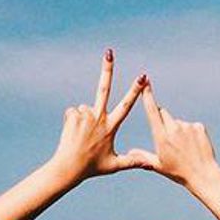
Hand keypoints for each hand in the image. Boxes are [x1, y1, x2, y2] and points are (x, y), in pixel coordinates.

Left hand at [49, 50, 149, 181]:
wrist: (69, 167)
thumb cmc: (92, 167)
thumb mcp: (114, 165)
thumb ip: (132, 162)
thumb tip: (149, 164)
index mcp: (110, 126)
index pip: (126, 105)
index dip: (135, 91)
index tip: (142, 77)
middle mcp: (99, 118)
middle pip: (104, 88)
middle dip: (108, 69)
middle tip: (110, 52)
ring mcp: (85, 116)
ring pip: (85, 109)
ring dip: (84, 119)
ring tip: (81, 137)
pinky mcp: (73, 115)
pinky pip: (73, 112)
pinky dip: (72, 121)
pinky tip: (72, 133)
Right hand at [133, 81, 219, 191]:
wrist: (203, 175)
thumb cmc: (179, 173)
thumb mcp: (159, 166)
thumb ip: (143, 156)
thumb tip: (129, 154)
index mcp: (161, 137)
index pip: (153, 111)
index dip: (148, 96)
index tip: (145, 82)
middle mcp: (173, 128)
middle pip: (164, 114)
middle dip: (163, 121)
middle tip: (169, 140)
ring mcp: (187, 126)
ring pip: (178, 122)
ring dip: (178, 130)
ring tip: (185, 148)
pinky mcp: (199, 126)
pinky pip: (191, 125)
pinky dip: (191, 133)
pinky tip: (194, 146)